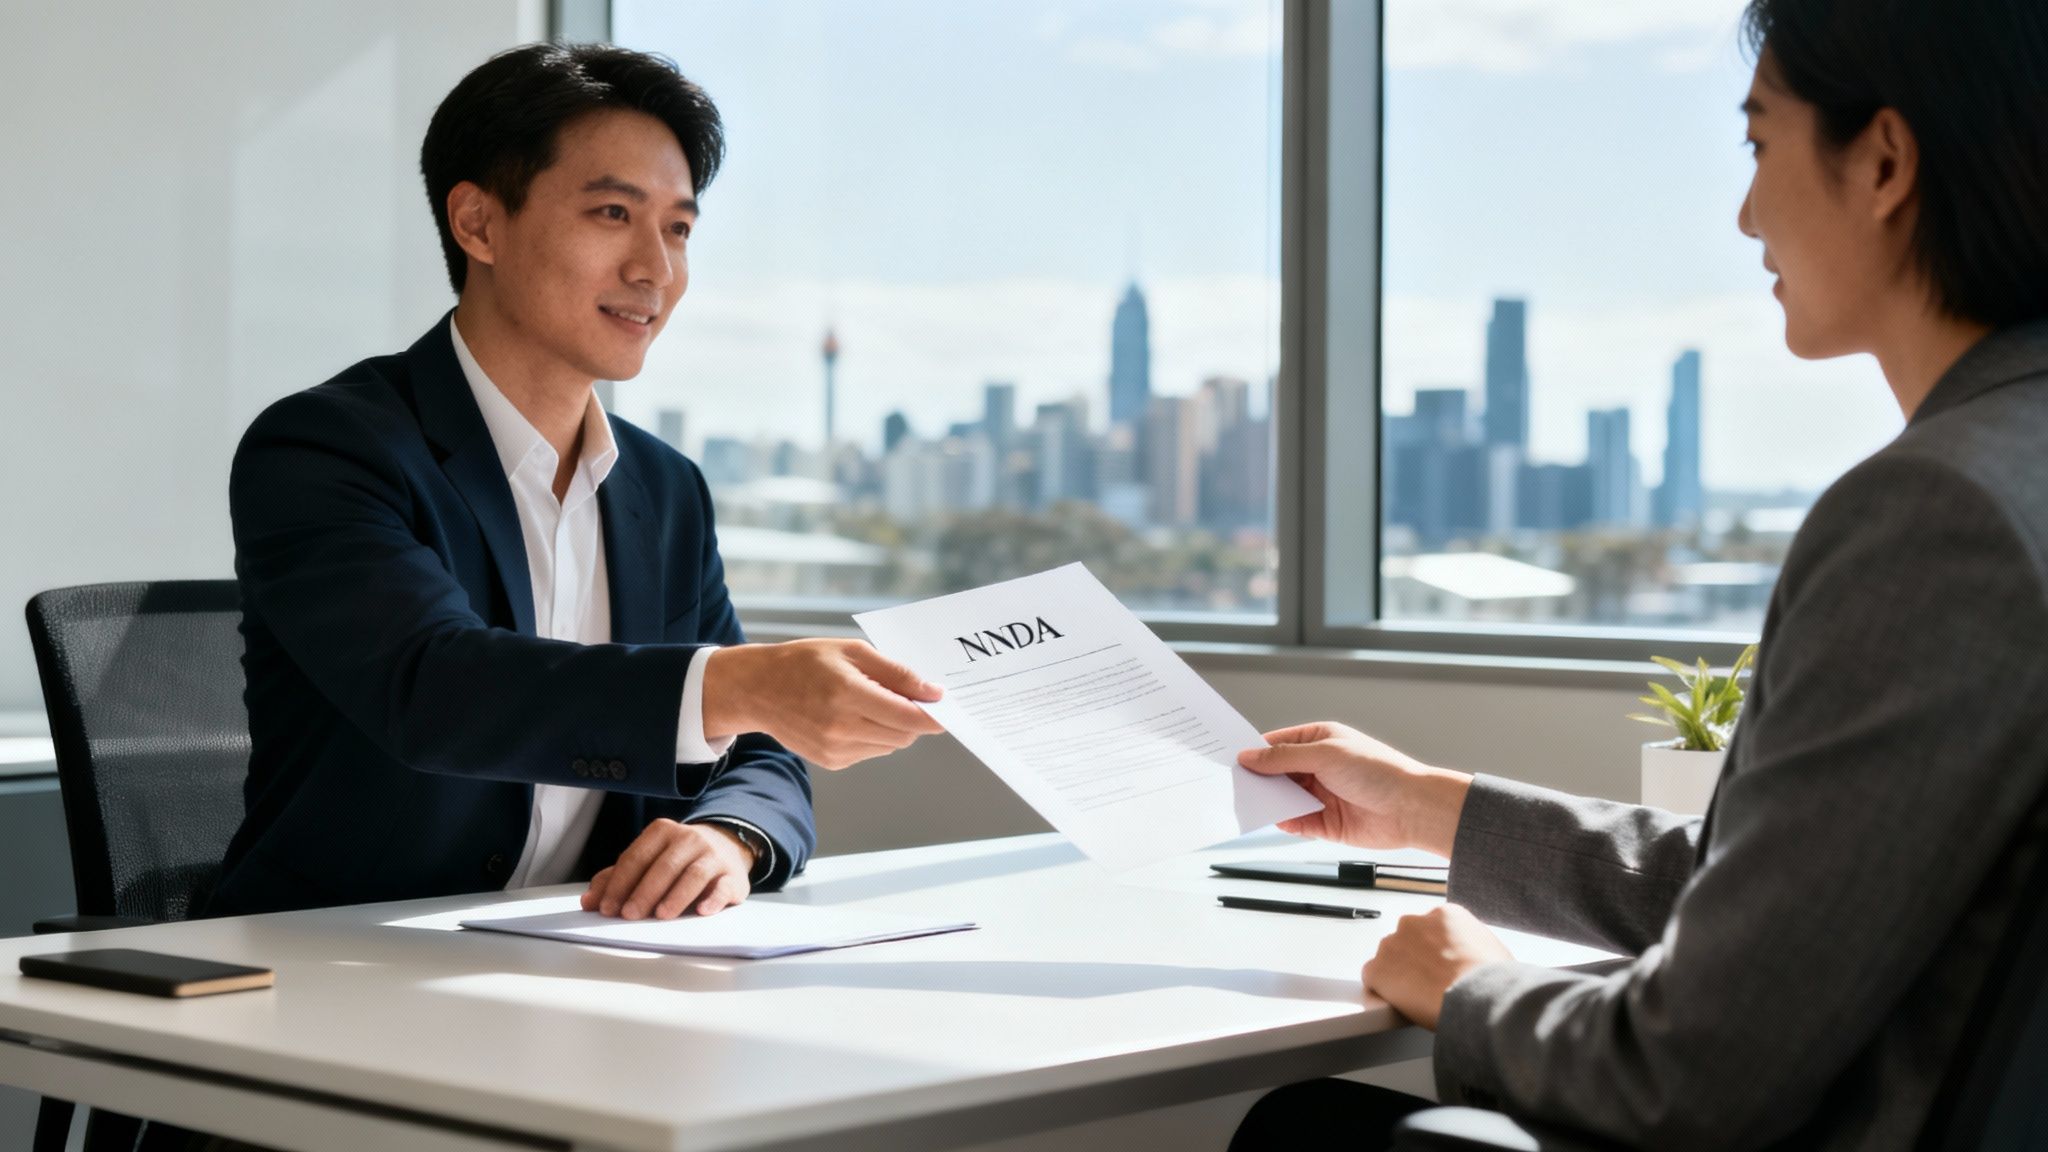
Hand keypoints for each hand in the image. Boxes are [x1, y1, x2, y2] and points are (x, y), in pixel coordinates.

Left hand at [580, 819, 754, 918]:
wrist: (727, 847)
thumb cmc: (678, 860)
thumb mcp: (648, 861)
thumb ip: (617, 879)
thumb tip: (589, 901)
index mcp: (662, 832)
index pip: (636, 857)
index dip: (619, 884)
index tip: (607, 908)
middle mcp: (689, 839)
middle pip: (664, 866)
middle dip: (644, 892)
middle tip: (630, 915)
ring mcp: (713, 855)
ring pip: (693, 874)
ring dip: (676, 896)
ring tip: (662, 915)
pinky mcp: (733, 875)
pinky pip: (723, 886)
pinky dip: (713, 899)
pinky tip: (702, 911)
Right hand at [703, 640, 946, 769]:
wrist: (758, 689)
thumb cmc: (806, 663)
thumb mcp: (852, 652)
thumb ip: (895, 673)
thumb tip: (932, 691)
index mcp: (848, 693)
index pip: (908, 716)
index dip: (933, 715)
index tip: (945, 706)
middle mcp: (842, 726)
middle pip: (904, 734)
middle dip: (913, 718)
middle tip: (905, 696)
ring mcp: (835, 749)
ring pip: (891, 745)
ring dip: (893, 727)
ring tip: (868, 701)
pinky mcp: (832, 761)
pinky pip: (871, 751)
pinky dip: (874, 736)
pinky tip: (852, 716)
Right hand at [1237, 721, 1471, 855]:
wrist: (1412, 809)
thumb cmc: (1379, 771)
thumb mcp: (1325, 754)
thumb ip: (1283, 757)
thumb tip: (1249, 756)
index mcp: (1319, 741)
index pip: (1277, 743)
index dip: (1254, 751)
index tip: (1229, 758)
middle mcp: (1318, 767)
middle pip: (1276, 772)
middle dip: (1257, 778)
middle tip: (1231, 783)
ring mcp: (1320, 795)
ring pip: (1283, 798)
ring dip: (1269, 801)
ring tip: (1247, 803)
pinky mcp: (1324, 823)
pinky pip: (1295, 822)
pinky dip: (1284, 821)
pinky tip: (1276, 819)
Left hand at [1362, 904, 1512, 1029]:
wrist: (1480, 995)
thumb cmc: (1493, 978)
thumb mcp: (1491, 948)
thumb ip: (1470, 943)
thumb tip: (1469, 956)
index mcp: (1444, 914)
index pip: (1430, 930)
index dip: (1435, 952)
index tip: (1440, 967)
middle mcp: (1414, 923)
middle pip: (1407, 941)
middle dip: (1414, 960)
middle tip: (1429, 983)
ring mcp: (1393, 944)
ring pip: (1389, 959)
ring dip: (1398, 974)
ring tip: (1418, 997)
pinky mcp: (1378, 969)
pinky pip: (1373, 980)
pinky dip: (1381, 991)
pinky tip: (1398, 1003)